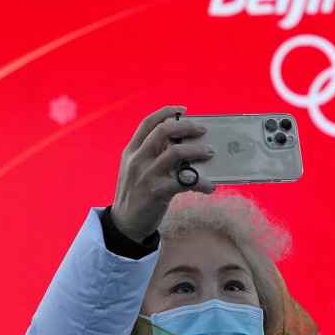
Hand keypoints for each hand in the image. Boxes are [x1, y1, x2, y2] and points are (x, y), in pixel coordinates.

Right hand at [112, 105, 215, 242]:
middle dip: (186, 126)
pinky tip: (209, 186)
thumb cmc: (135, 194)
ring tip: (210, 153)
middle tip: (202, 130)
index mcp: (131, 151)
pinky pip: (186, 181)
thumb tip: (181, 142)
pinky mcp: (158, 191)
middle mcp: (137, 160)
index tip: (182, 110)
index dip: (166, 112)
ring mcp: (147, 175)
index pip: (148, 123)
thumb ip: (151, 154)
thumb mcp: (135, 169)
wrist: (125, 225)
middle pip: (163, 131)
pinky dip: (202, 183)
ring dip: (198, 150)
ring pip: (176, 152)